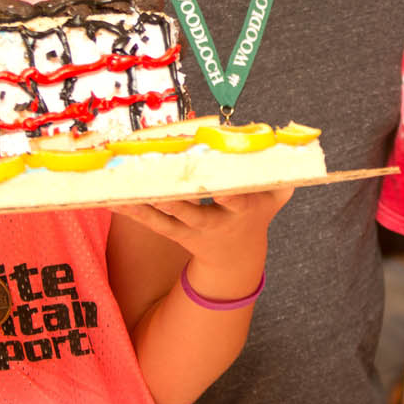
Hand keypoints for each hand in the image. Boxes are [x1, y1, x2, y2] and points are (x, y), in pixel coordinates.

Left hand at [112, 186, 292, 296]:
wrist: (238, 258)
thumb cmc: (258, 212)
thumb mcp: (276, 196)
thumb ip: (283, 174)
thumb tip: (292, 144)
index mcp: (243, 210)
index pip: (235, 200)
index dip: (227, 195)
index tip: (218, 185)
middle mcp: (216, 222)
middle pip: (193, 209)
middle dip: (176, 199)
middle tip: (157, 185)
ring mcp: (193, 230)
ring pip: (166, 216)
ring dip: (143, 204)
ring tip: (118, 191)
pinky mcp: (175, 233)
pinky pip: (151, 221)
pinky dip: (132, 210)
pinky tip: (112, 200)